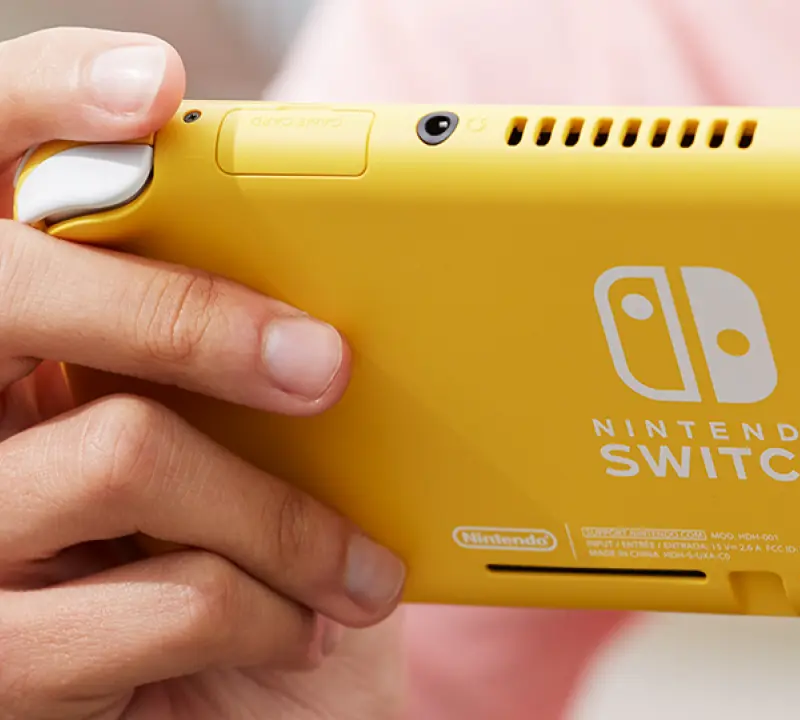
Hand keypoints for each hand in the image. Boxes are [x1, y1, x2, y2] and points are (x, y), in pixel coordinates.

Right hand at [0, 29, 406, 718]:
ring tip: (349, 565)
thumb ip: (212, 361)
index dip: (46, 104)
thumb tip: (303, 282)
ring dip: (284, 517)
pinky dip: (270, 610)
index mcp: (11, 339)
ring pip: (128, 450)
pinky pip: (165, 595)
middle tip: (322, 362)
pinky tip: (298, 628)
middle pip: (26, 293)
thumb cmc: (231, 571)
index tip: (152, 89)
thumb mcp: (222, 454)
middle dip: (196, 316)